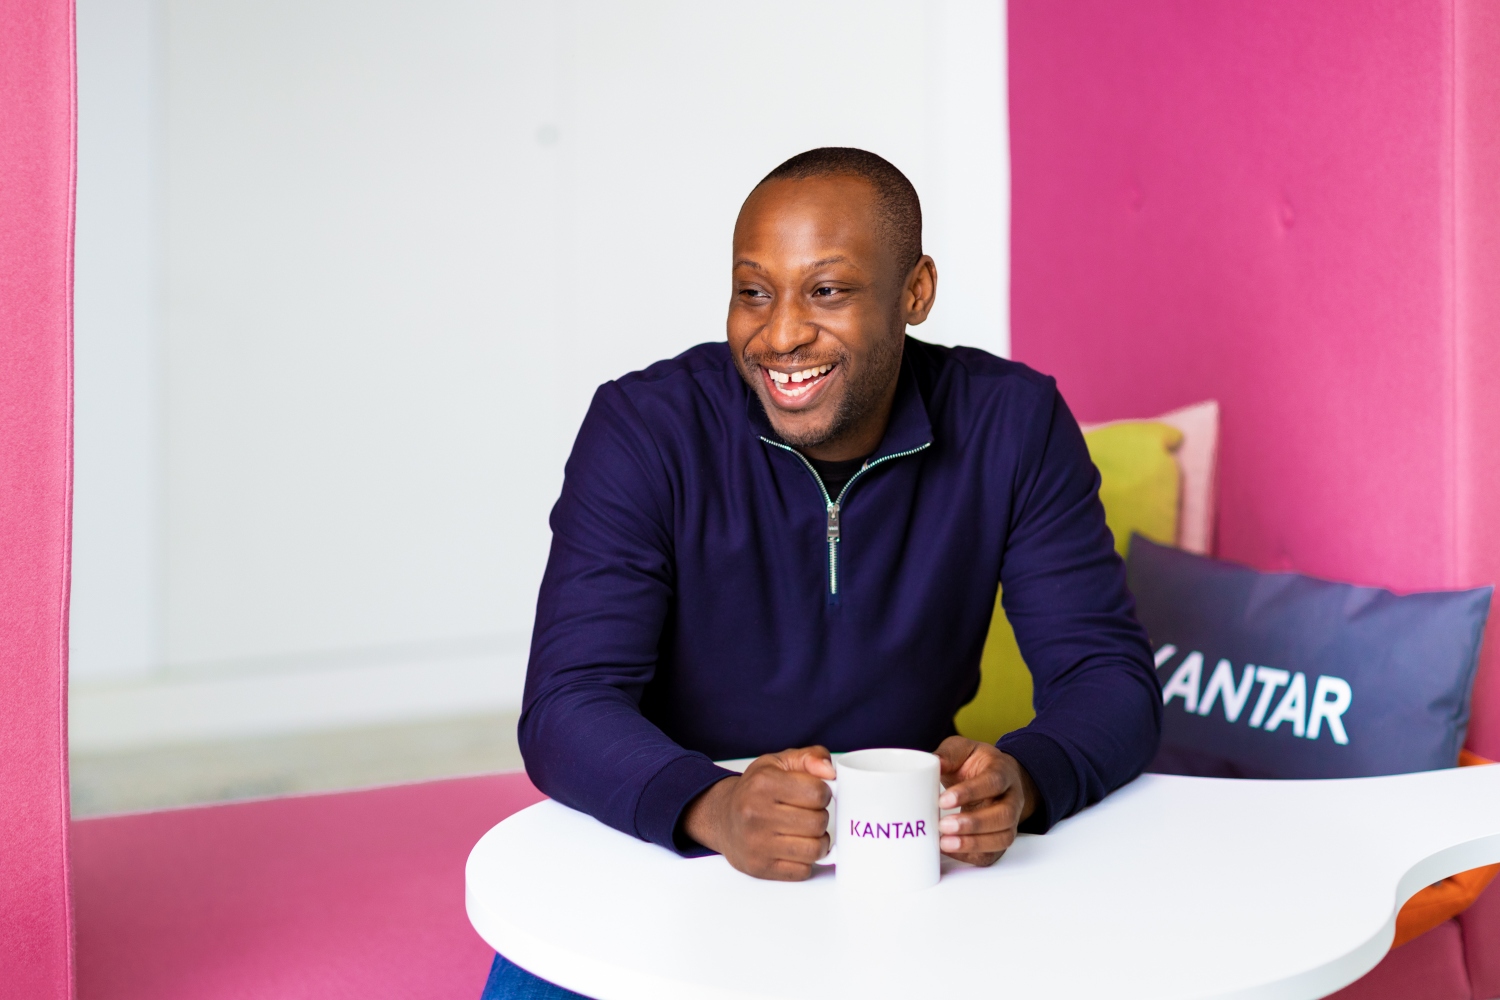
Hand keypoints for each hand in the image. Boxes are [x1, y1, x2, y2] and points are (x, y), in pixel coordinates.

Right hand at [681, 746, 835, 880]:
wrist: (722, 818)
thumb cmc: (755, 790)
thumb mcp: (778, 763)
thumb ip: (810, 757)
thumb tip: (829, 771)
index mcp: (763, 783)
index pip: (817, 792)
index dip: (823, 793)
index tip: (814, 794)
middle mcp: (756, 813)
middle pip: (818, 822)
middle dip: (821, 817)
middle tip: (809, 814)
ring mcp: (757, 844)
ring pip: (814, 849)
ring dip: (818, 841)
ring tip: (807, 832)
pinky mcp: (760, 867)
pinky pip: (802, 871)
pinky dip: (805, 861)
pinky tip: (795, 848)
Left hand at [933, 736, 1037, 866]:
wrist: (996, 777)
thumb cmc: (975, 764)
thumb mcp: (962, 750)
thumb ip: (948, 755)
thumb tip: (932, 763)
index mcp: (1003, 771)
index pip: (993, 782)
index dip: (970, 793)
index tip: (943, 800)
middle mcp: (1012, 798)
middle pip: (1003, 815)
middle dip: (974, 824)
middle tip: (944, 825)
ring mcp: (1010, 821)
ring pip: (1003, 838)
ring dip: (974, 844)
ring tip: (945, 843)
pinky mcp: (999, 839)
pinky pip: (992, 854)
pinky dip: (971, 856)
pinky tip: (949, 850)